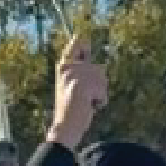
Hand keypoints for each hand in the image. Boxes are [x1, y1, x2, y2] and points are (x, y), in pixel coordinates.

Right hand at [49, 34, 107, 148]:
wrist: (64, 127)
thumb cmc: (70, 109)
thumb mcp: (72, 86)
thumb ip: (82, 72)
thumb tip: (97, 61)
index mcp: (63, 67)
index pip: (76, 44)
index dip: (82, 42)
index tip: (83, 38)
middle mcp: (68, 68)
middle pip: (99, 68)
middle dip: (99, 84)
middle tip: (85, 96)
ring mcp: (75, 76)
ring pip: (103, 79)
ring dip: (100, 93)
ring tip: (86, 102)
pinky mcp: (82, 86)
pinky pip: (103, 92)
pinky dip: (101, 102)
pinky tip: (88, 107)